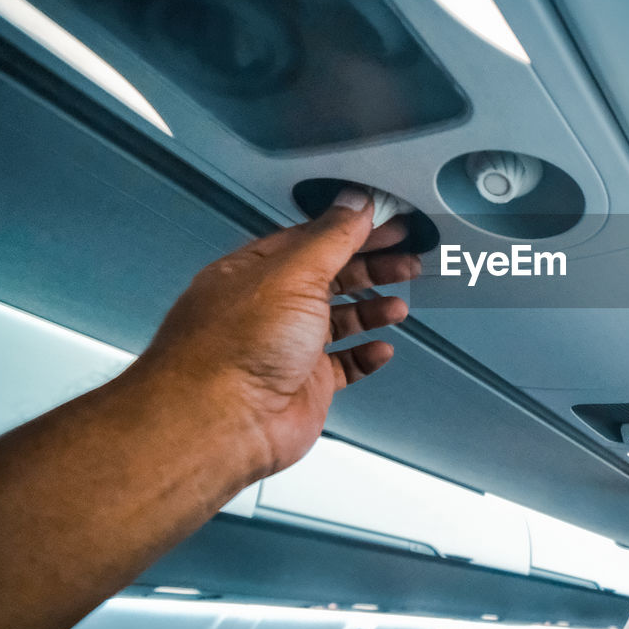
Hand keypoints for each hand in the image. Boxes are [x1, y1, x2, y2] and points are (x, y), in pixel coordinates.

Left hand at [133, 187, 419, 478]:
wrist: (222, 423)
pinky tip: (380, 349)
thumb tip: (354, 205)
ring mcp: (286, 348)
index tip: (387, 224)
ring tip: (397, 305)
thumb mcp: (293, 274)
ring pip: (340, 321)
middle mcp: (269, 308)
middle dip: (372, 267)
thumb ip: (330, 237)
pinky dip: (365, 356)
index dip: (353, 230)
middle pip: (331, 277)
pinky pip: (343, 365)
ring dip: (372, 310)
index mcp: (257, 271)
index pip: (313, 239)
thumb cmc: (234, 350)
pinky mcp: (304, 386)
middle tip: (406, 258)